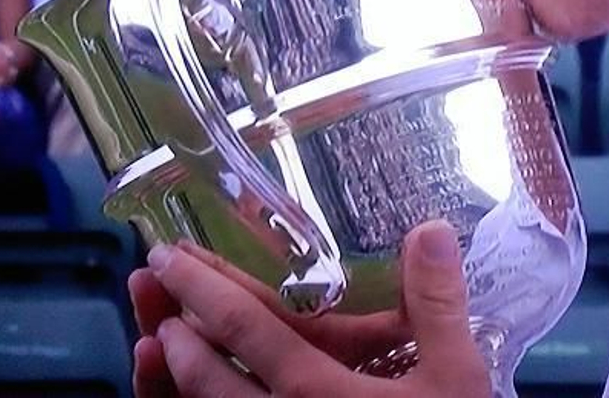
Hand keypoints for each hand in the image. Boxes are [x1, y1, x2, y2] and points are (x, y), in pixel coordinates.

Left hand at [132, 222, 487, 396]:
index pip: (245, 327)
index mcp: (315, 389)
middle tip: (152, 289)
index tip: (170, 255)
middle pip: (206, 374)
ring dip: (175, 375)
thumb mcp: (455, 379)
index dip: (204, 287)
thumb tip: (429, 228)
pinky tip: (201, 396)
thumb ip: (436, 305)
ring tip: (160, 341)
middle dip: (175, 325)